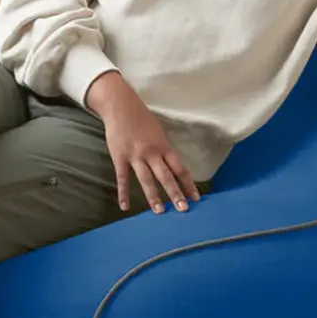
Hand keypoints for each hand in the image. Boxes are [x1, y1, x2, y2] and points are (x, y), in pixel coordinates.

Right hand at [86, 72, 199, 214]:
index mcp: (164, 146)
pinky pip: (122, 178)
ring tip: (160, 211)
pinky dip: (123, 193)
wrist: (121, 106)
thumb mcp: (159, 132)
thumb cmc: (142, 118)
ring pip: (146, 180)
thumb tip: (172, 166)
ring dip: (153, 197)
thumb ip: (164, 149)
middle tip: (183, 209)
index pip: (180, 169)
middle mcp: (152, 153)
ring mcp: (135, 156)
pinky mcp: (120, 157)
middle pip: (166, 176)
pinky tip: (125, 207)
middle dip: (175, 193)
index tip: (196, 198)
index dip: (189, 184)